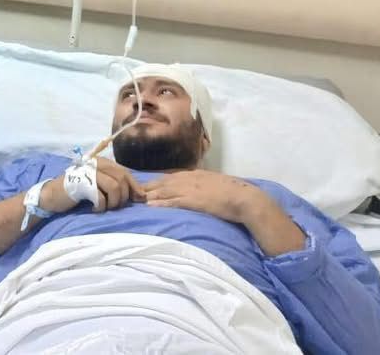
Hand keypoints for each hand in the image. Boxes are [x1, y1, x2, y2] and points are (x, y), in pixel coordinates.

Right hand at [41, 157, 144, 214]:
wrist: (52, 195)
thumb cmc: (77, 192)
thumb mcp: (98, 185)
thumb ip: (114, 185)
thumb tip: (139, 195)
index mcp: (102, 162)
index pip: (125, 172)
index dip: (134, 187)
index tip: (138, 199)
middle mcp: (96, 164)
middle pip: (122, 178)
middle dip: (123, 196)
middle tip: (114, 206)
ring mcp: (89, 172)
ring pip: (115, 187)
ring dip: (113, 202)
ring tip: (105, 208)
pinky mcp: (82, 183)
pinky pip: (101, 197)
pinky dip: (101, 206)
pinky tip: (94, 209)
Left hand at [142, 169, 267, 223]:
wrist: (244, 198)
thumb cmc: (234, 192)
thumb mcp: (216, 183)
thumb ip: (204, 184)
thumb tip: (199, 189)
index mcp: (196, 174)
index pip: (171, 176)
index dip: (158, 181)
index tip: (147, 184)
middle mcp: (190, 179)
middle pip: (164, 182)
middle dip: (149, 186)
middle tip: (135, 190)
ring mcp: (190, 189)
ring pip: (165, 190)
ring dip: (150, 194)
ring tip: (137, 198)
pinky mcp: (193, 200)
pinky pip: (172, 201)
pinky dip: (160, 203)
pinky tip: (150, 205)